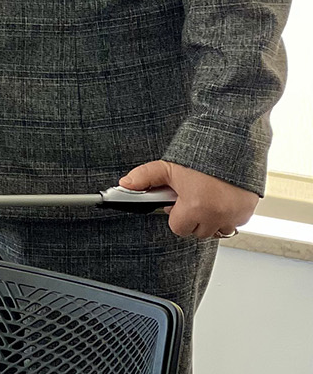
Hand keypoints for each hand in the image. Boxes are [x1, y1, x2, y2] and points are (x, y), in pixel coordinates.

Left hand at [119, 160, 257, 238]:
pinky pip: (235, 223)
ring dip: (211, 219)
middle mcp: (216, 215)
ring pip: (217, 230)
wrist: (235, 141)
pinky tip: (223, 199)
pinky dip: (229, 215)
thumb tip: (125, 184)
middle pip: (197, 232)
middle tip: (193, 198)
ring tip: (208, 199)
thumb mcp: (170, 166)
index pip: (178, 228)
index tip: (179, 202)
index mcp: (196, 207)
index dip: (176, 215)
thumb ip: (146, 176)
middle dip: (193, 218)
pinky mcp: (248, 211)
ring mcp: (235, 214)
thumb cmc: (204, 154)